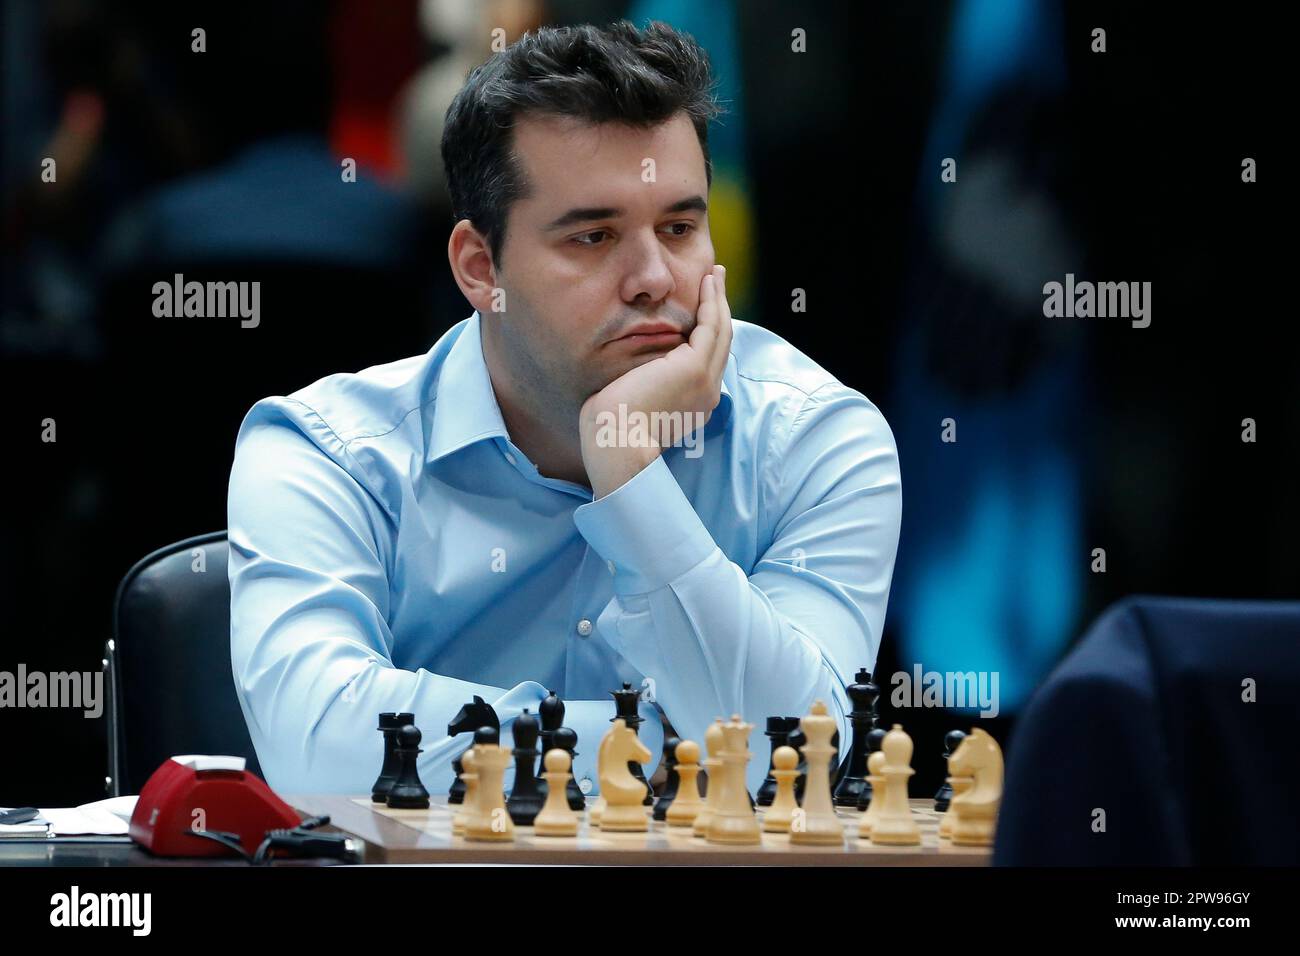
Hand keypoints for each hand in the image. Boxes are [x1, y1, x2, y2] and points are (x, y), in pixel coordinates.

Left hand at [580, 264, 732, 497]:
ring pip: (720, 330)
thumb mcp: (633, 402)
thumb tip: (630, 371)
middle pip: (721, 342)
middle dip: (719, 308)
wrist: (616, 444)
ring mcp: (704, 380)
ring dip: (718, 298)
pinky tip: (706, 282)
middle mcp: (707, 392)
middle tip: (715, 281)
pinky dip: (711, 301)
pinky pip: (710, 325)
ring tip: (714, 274)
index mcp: (694, 403)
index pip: (708, 360)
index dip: (708, 331)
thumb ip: (641, 383)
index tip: (703, 310)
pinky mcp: (694, 367)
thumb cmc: (611, 430)